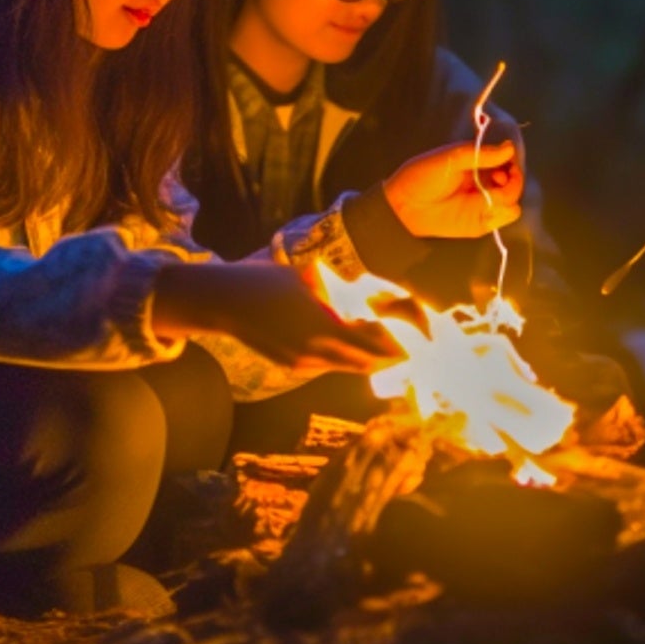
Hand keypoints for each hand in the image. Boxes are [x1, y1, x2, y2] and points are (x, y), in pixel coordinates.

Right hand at [151, 260, 400, 374]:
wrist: (224, 302)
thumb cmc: (270, 280)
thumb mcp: (315, 277)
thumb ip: (349, 291)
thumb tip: (382, 297)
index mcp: (326, 327)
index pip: (378, 345)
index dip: (403, 341)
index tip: (420, 332)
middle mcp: (318, 352)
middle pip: (370, 362)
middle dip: (394, 353)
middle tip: (411, 338)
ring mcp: (305, 363)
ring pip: (353, 366)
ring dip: (372, 354)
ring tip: (386, 336)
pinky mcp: (294, 365)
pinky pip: (332, 364)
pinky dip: (349, 353)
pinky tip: (351, 336)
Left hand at [384, 138, 524, 238]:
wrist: (404, 207)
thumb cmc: (423, 176)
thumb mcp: (451, 158)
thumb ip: (480, 154)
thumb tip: (509, 147)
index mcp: (477, 165)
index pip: (506, 161)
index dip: (512, 160)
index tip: (509, 159)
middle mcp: (484, 184)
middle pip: (514, 182)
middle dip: (514, 178)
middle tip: (503, 175)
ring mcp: (484, 204)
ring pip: (513, 201)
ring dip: (510, 194)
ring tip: (495, 190)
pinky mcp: (481, 223)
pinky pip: (505, 218)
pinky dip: (505, 211)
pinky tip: (492, 205)